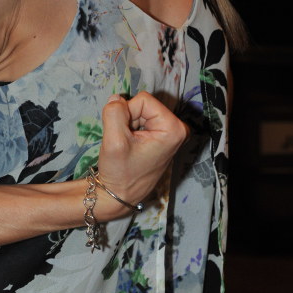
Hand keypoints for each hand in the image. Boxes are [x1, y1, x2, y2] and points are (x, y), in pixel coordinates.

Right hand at [96, 91, 188, 212]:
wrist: (120, 194)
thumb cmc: (120, 173)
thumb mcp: (114, 141)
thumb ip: (114, 113)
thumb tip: (117, 97)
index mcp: (174, 128)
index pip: (142, 100)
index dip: (127, 114)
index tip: (126, 136)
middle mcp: (178, 128)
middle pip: (143, 104)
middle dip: (129, 119)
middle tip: (127, 142)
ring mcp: (171, 132)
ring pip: (140, 110)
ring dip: (129, 124)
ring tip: (129, 145)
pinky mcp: (163, 135)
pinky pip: (142, 118)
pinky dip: (132, 128)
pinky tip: (132, 145)